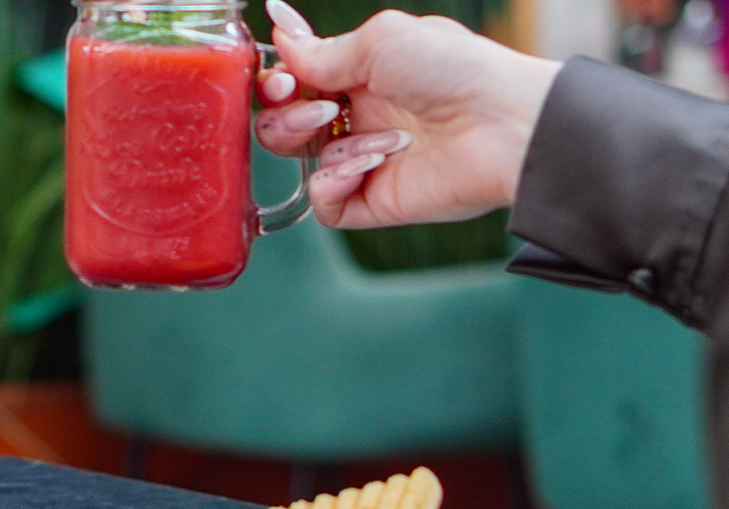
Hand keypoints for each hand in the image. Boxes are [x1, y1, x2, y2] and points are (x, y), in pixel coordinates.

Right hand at [253, 1, 561, 228]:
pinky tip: (366, 165)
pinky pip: (323, 203)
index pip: (294, 81)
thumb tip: (280, 34)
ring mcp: (363, 159)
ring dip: (316, 143)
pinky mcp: (372, 200)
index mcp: (360, 74)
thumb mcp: (382, 40)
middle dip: (285, 116)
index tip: (282, 80)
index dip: (275, 82)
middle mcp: (358, 115)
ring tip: (362, 135)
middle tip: (321, 110)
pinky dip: (332, 183)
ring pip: (298, 160)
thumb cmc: (457, 72)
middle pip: (283, 122)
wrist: (504, 126)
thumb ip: (321, 48)